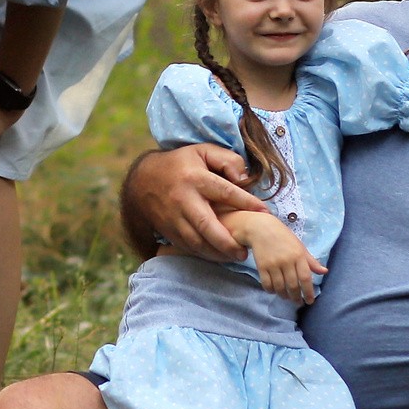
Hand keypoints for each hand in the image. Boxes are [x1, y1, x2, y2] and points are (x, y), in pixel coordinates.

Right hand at [123, 143, 265, 262]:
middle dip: (227, 242)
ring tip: (235, 256)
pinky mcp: (168, 230)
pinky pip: (187, 247)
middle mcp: (183, 199)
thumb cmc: (181, 164)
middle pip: (207, 226)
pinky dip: (204, 254)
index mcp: (196, 178)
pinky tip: (218, 255)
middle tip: (245, 251)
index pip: (225, 192)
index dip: (246, 203)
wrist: (143, 180)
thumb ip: (227, 160)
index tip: (265, 213)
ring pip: (196, 242)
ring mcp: (173, 217)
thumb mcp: (203, 151)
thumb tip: (244, 178)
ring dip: (217, 253)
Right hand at [240, 212, 324, 303]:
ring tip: (287, 298)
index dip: (309, 292)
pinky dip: (271, 291)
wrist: (261, 228)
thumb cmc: (283, 237)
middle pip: (292, 285)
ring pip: (280, 287)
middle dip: (296, 297)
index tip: (310, 301)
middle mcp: (286, 261)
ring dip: (284, 296)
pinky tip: (275, 291)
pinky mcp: (261, 266)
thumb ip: (311, 261)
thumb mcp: (299, 246)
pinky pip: (267, 284)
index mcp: (298, 255)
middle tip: (298, 303)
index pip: (305, 278)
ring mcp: (273, 264)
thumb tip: (324, 272)